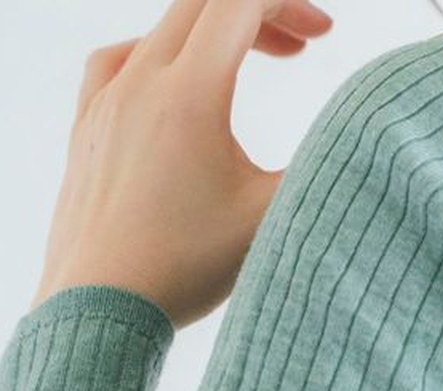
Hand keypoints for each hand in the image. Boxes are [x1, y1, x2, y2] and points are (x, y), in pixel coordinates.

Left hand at [29, 0, 333, 330]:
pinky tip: (168, 84)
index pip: (240, 4)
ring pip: (162, 31)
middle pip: (203, 5)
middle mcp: (140, 82)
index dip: (289, 4)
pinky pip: (117, 61)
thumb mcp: (269, 221)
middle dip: (258, 13)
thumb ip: (317, 171)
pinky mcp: (85, 128)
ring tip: (243, 65)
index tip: (323, 33)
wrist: (98, 308)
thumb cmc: (183, 269)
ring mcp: (105, 101)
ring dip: (212, 34)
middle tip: (301, 44)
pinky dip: (156, 57)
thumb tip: (357, 146)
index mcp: (189, 93)